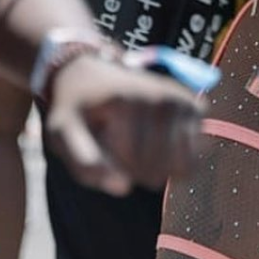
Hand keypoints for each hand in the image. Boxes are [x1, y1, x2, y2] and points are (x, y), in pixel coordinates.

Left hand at [44, 53, 203, 195]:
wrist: (94, 71)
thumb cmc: (77, 107)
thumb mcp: (62, 133)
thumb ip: (85, 163)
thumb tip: (123, 188)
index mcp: (128, 104)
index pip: (131, 172)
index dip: (113, 172)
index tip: (100, 145)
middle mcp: (161, 99)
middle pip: (157, 172)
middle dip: (136, 170)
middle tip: (117, 142)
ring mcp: (181, 102)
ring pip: (180, 167)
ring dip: (158, 167)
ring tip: (137, 143)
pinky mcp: (195, 106)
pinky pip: (196, 155)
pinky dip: (178, 158)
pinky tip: (159, 142)